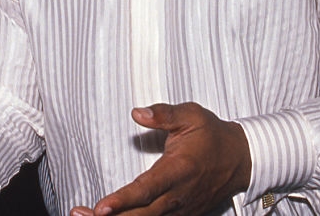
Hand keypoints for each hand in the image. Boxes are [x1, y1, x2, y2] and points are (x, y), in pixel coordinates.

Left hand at [70, 102, 250, 215]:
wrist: (240, 159)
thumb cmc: (212, 135)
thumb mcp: (191, 115)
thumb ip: (164, 114)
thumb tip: (137, 113)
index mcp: (179, 170)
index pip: (147, 189)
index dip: (123, 200)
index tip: (101, 207)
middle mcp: (178, 196)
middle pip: (141, 215)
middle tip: (79, 214)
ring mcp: (180, 209)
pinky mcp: (180, 214)